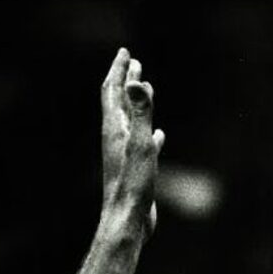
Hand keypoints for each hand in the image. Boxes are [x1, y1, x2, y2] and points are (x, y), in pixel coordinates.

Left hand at [100, 48, 164, 237]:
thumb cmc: (133, 185)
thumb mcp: (140, 145)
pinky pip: (143, 145)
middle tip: (132, 62)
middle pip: (118, 103)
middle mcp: (116, 139)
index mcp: (114, 130)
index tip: (126, 52)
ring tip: (145, 91)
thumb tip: (137, 81)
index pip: (113, 92)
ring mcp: (125, 155)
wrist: (127, 221)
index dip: (119, 71)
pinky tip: (159, 135)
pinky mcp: (136, 170)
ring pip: (131, 122)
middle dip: (125, 81)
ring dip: (137, 105)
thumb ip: (140, 113)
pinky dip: (150, 133)